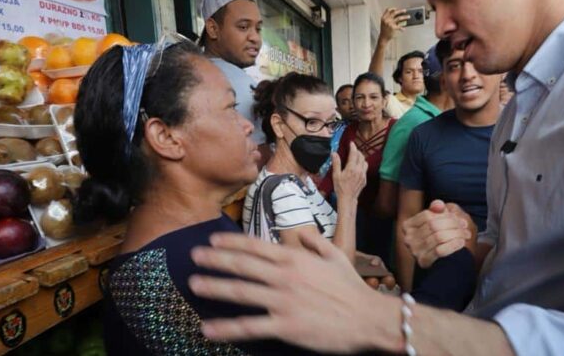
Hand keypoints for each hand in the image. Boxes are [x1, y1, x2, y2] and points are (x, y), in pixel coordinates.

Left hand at [189, 232, 401, 352]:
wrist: (369, 318)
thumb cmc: (353, 289)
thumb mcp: (337, 256)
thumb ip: (316, 242)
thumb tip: (303, 233)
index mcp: (295, 259)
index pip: (255, 247)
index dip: (231, 242)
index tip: (212, 240)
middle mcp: (285, 276)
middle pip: (242, 265)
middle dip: (215, 260)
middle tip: (193, 257)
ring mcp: (283, 301)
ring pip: (241, 292)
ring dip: (215, 287)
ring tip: (194, 285)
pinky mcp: (286, 326)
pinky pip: (250, 327)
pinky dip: (227, 328)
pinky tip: (208, 329)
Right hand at [332, 142, 366, 201]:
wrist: (347, 198)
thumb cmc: (340, 188)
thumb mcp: (336, 175)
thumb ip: (336, 163)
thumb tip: (334, 154)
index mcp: (351, 168)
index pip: (354, 153)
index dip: (353, 147)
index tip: (351, 143)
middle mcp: (359, 170)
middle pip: (361, 156)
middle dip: (357, 151)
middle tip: (353, 150)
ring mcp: (363, 175)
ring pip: (365, 162)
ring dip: (361, 158)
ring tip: (356, 158)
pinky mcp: (365, 179)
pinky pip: (365, 169)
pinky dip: (362, 165)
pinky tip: (357, 167)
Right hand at [378, 8, 408, 42]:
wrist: (383, 38)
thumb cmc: (384, 31)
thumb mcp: (384, 23)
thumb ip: (388, 18)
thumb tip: (398, 15)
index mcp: (383, 17)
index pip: (388, 10)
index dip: (393, 8)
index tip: (396, 9)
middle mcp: (386, 19)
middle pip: (394, 12)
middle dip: (400, 11)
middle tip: (405, 10)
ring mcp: (390, 23)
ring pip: (399, 18)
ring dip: (405, 17)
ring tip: (408, 16)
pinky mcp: (393, 28)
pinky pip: (400, 26)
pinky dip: (402, 28)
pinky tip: (403, 29)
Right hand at [402, 200, 477, 268]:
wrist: (446, 263)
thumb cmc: (443, 238)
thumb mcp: (441, 220)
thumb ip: (438, 210)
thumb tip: (438, 204)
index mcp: (408, 225)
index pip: (428, 215)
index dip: (446, 215)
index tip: (458, 218)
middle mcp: (408, 238)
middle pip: (433, 225)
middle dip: (453, 224)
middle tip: (465, 227)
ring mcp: (414, 250)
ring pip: (438, 237)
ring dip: (456, 234)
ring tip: (465, 235)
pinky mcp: (423, 261)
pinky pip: (440, 250)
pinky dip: (452, 245)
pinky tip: (460, 243)